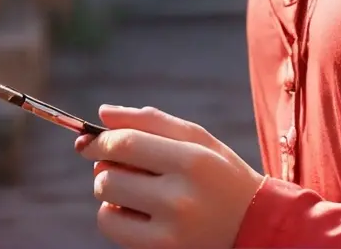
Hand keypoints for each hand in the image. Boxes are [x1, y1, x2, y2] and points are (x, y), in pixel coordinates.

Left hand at [76, 104, 264, 248]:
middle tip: (120, 164)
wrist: (251, 223)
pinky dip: (113, 214)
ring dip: (109, 190)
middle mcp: (179, 195)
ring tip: (134, 186)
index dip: (100, 140)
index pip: (127, 144)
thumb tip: (103, 112)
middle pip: (109, 176)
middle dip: (104, 167)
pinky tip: (135, 209)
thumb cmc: (221, 173)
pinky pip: (112, 227)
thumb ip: (152, 121)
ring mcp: (168, 228)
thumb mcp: (199, 139)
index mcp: (192, 159)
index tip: (89, 140)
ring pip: (106, 202)